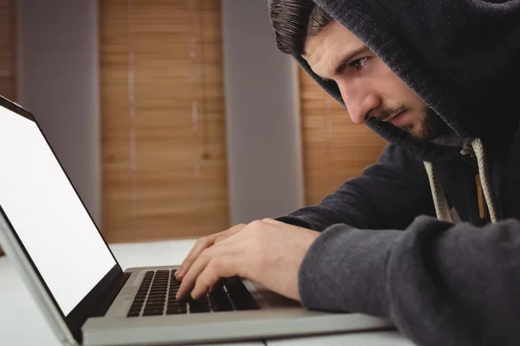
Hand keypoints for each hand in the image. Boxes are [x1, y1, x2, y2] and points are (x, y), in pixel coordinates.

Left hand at [175, 218, 320, 301]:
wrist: (337, 262)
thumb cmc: (322, 263)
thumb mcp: (292, 254)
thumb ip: (272, 256)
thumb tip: (261, 270)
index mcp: (265, 227)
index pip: (227, 236)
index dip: (208, 252)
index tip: (198, 266)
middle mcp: (255, 228)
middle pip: (212, 241)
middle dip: (193, 261)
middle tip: (182, 278)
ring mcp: (252, 239)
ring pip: (208, 253)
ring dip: (193, 274)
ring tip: (185, 291)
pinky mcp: (250, 256)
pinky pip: (214, 267)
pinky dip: (202, 281)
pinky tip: (199, 293)